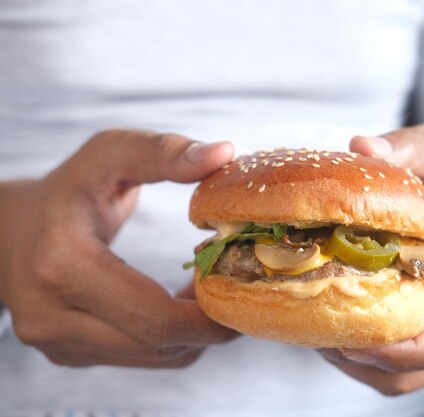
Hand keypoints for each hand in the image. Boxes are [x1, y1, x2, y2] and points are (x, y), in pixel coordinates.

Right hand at [0, 130, 238, 366]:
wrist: (4, 231)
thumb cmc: (66, 190)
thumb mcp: (108, 155)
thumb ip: (163, 152)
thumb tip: (225, 152)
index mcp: (62, 265)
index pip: (156, 317)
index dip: (210, 312)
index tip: (241, 284)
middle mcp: (52, 316)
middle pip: (158, 344)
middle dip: (210, 325)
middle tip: (236, 289)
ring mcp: (56, 343)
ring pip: (153, 357)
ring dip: (192, 332)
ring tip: (207, 290)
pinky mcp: (67, 354)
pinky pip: (138, 358)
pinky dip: (170, 338)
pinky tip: (179, 304)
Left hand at [319, 122, 423, 395]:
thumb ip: (410, 146)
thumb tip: (363, 148)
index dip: (409, 352)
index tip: (355, 344)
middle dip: (376, 362)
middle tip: (323, 341)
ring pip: (415, 375)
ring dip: (366, 366)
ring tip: (321, 338)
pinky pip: (406, 364)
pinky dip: (369, 357)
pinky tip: (335, 332)